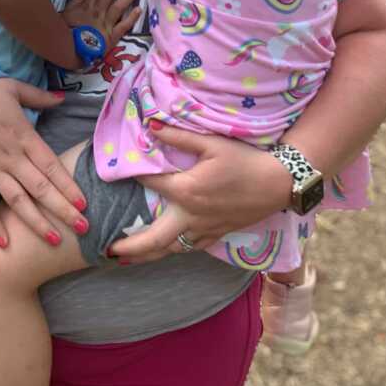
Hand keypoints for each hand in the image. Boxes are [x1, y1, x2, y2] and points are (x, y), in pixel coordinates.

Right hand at [0, 76, 87, 247]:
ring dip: (36, 222)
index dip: (69, 186)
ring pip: (18, 201)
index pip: (52, 166)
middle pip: (41, 189)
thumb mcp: (13, 88)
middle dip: (63, 210)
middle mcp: (11, 158)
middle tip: (83, 228)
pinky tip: (4, 243)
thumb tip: (64, 97)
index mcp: (24, 137)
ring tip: (54, 240)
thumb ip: (40, 96)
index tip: (84, 204)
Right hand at [61, 0, 139, 60]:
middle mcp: (98, 11)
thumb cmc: (67, 31)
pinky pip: (123, 26)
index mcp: (87, 5)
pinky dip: (132, 18)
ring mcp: (106, 23)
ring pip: (118, 7)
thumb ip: (77, 1)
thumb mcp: (67, 13)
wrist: (71, 49)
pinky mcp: (112, 35)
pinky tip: (139, 9)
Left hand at [107, 127, 291, 261]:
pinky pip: (190, 247)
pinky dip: (173, 250)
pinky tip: (166, 249)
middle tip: (107, 251)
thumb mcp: (212, 143)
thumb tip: (150, 126)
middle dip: (129, 248)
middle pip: (153, 239)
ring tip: (127, 259)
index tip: (117, 172)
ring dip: (148, 255)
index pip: (149, 184)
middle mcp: (191, 216)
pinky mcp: (217, 234)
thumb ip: (179, 136)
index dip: (132, 175)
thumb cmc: (245, 160)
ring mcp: (205, 229)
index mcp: (186, 191)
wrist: (279, 183)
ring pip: (171, 249)